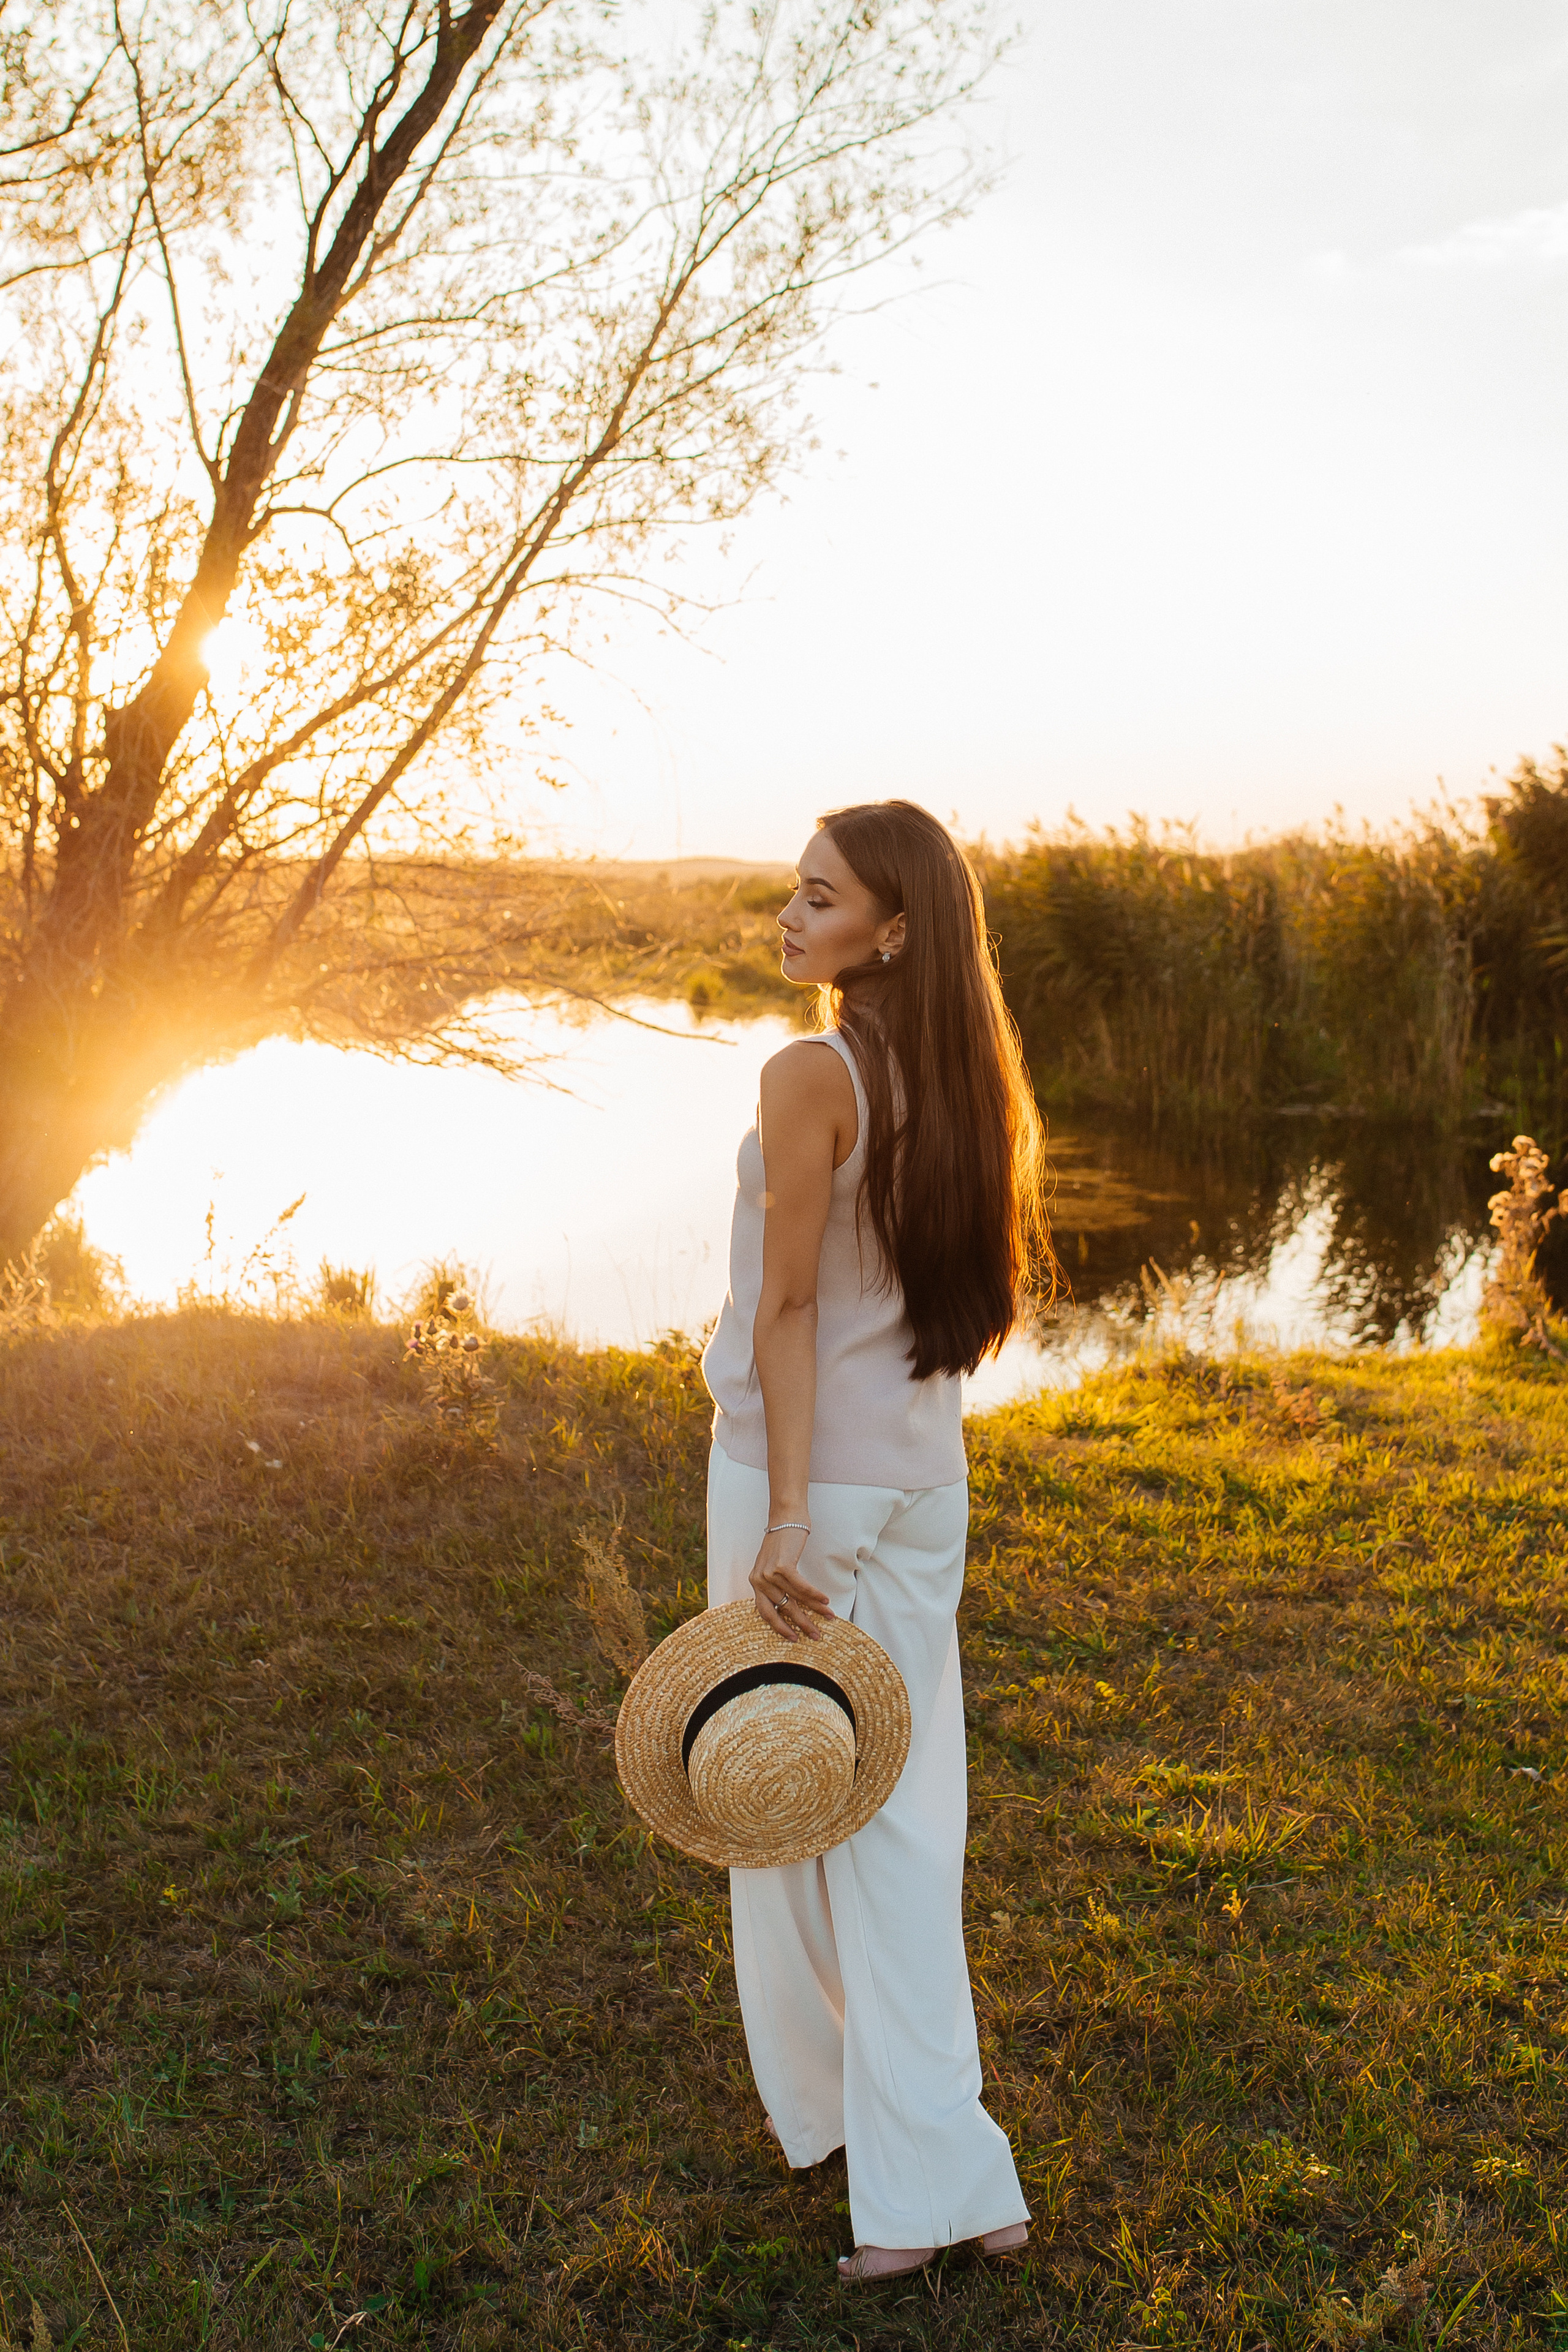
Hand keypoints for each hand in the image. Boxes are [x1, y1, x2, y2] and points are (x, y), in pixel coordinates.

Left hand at [748, 1525, 831, 1642]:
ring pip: (795, 1599)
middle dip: (801, 1624)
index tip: (793, 1638)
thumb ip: (777, 1584)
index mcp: (755, 1582)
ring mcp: (769, 1573)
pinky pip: (801, 1586)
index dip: (779, 1627)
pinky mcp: (782, 1565)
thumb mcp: (773, 1565)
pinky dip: (815, 1594)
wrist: (786, 1517)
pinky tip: (826, 1601)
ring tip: (829, 1617)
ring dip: (814, 1609)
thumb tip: (794, 1607)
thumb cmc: (783, 1541)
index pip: (765, 1612)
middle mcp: (759, 1580)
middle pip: (782, 1609)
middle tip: (815, 1636)